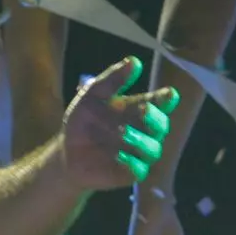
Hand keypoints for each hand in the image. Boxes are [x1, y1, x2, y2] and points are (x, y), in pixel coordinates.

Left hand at [59, 57, 177, 189]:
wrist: (67, 151)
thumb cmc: (84, 121)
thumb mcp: (91, 95)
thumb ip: (112, 80)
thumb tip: (134, 61)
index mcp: (138, 109)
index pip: (160, 103)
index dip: (167, 99)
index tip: (169, 94)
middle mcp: (144, 131)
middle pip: (162, 125)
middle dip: (155, 118)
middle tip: (143, 110)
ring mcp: (139, 153)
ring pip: (152, 148)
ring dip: (138, 139)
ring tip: (121, 132)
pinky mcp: (131, 172)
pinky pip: (139, 169)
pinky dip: (131, 161)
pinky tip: (118, 155)